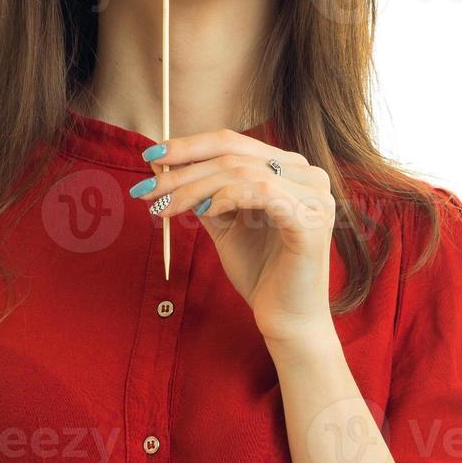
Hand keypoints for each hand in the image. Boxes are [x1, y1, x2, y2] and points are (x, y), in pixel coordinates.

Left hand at [133, 129, 336, 344]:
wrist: (286, 319)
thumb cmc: (260, 272)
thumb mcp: (225, 223)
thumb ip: (204, 193)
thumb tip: (164, 167)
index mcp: (291, 168)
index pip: (234, 143)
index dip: (189, 146)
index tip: (151, 158)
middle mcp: (308, 174)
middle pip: (234, 154)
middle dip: (183, 170)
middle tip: (147, 188)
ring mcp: (315, 195)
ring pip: (241, 172)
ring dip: (195, 188)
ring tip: (164, 206)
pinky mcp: (311, 219)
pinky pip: (262, 193)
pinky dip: (227, 197)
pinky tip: (204, 211)